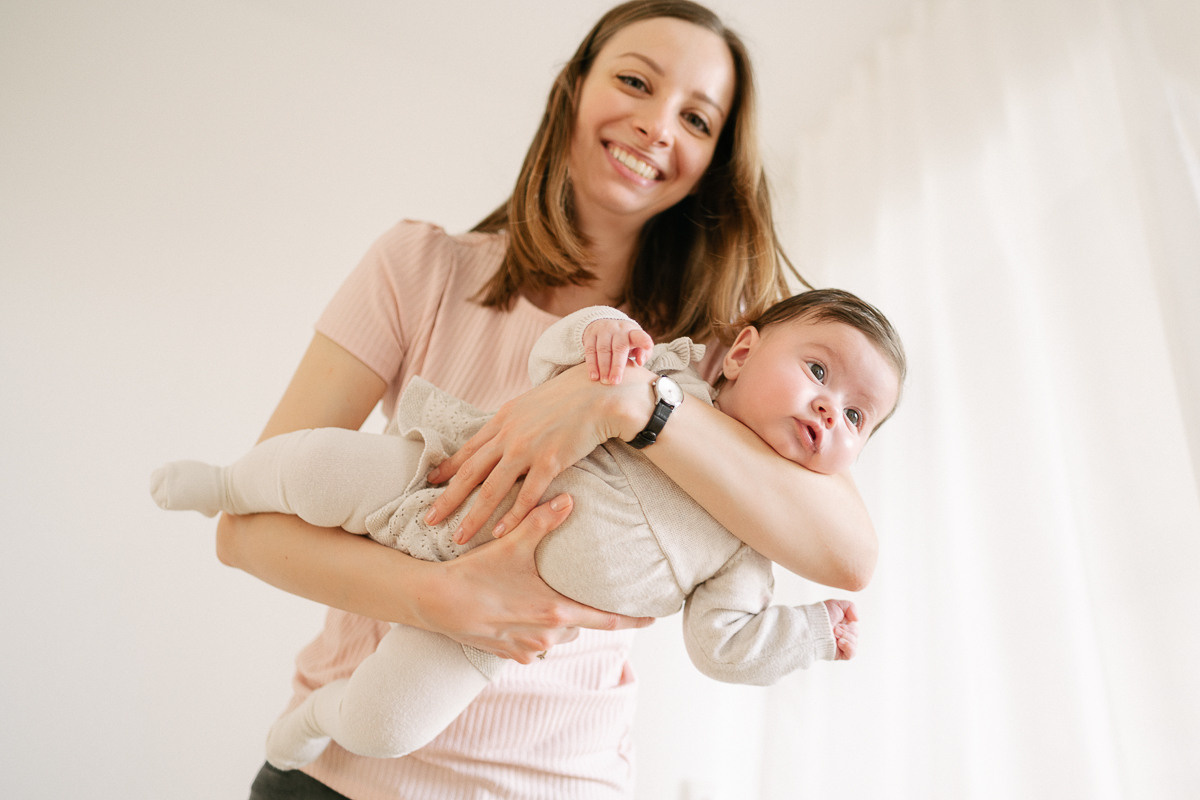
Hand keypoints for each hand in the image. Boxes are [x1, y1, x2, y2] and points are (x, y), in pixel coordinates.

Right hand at [420, 494, 653, 661]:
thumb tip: (568, 499)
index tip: (653, 618)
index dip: (632, 619)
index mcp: (555, 611)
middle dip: (581, 611)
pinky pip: (532, 648)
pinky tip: (520, 615)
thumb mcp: (512, 543)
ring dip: (556, 622)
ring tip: (546, 601)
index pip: (607, 619)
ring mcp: (526, 649)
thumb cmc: (475, 572)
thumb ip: (542, 521)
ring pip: (556, 637)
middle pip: (579, 625)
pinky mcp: (507, 655)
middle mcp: (546, 635)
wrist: (435, 602)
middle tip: (584, 594)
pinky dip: (532, 634)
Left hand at [425, 364, 650, 543]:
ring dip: (473, 516)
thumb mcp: (531, 403)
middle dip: (447, 499)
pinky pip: (526, 495)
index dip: (447, 468)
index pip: (467, 449)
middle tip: (429, 519)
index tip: (430, 483)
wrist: (601, 392)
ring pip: (492, 489)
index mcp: (502, 419)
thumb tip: (503, 434)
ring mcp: (528, 448)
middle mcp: (509, 434)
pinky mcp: (550, 460)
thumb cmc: (571, 397)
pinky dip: (512, 516)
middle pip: (470, 472)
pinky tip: (500, 533)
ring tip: (459, 537)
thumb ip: (514, 421)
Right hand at [583, 318, 653, 384]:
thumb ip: (643, 353)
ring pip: (603, 349)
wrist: (604, 323)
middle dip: (617, 366)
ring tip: (605, 381)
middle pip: (618, 348)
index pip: (639, 335)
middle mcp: (618, 330)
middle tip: (615, 382)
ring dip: (603, 367)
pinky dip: (592, 365)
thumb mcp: (637, 344)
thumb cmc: (625, 340)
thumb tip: (640, 362)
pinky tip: (594, 376)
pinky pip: (590, 351)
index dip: (644, 340)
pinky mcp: (590, 335)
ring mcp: (603, 331)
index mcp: (632, 332)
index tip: (648, 346)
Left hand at [823, 599, 858, 660]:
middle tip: (834, 629)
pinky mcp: (839, 654)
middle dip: (846, 630)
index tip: (839, 623)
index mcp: (843, 624)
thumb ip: (851, 607)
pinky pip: (852, 654)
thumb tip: (857, 619)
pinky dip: (849, 647)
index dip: (849, 624)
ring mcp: (841, 645)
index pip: (855, 626)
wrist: (811, 627)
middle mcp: (842, 635)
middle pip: (856, 633)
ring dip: (846, 636)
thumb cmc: (821, 615)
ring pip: (855, 642)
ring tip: (834, 634)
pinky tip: (840, 642)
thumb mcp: (837, 604)